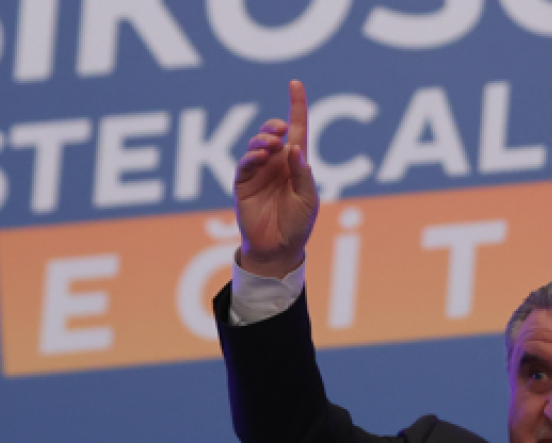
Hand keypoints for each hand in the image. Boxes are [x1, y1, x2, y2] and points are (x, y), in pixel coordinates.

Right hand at [235, 80, 318, 278]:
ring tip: (271, 146)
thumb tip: (294, 147)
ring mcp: (258, 172)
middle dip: (274, 126)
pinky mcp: (243, 184)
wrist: (278, 249)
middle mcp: (276, 163)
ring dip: (263, 140)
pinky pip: (245, 164)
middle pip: (273, 133)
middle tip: (280, 132)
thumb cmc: (298, 225)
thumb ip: (302, 174)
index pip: (298, 129)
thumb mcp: (308, 199)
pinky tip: (261, 157)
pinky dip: (252, 156)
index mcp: (296, 164)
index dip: (296, 106)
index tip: (295, 83)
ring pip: (256, 144)